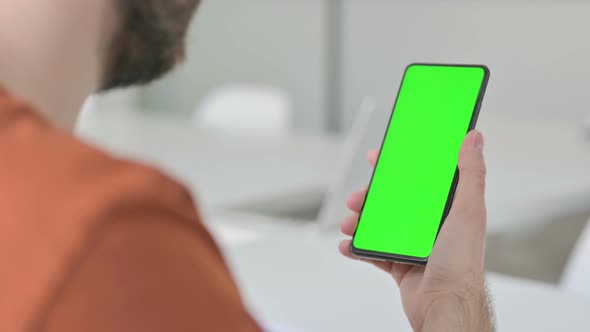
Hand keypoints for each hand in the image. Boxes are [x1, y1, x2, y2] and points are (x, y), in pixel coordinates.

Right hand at [339, 130, 493, 331]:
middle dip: (370, 198)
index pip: (419, 179)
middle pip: (392, 202)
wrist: (445, 306)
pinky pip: (372, 252)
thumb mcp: (468, 211)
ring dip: (359, 222)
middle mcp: (428, 225)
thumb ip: (471, 174)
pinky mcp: (400, 265)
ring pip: (378, 226)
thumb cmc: (461, 262)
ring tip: (349, 224)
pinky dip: (357, 248)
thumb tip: (474, 138)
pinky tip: (347, 245)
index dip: (398, 166)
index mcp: (445, 210)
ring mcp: (412, 245)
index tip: (379, 157)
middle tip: (357, 198)